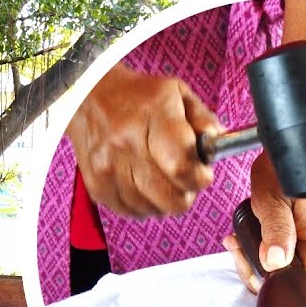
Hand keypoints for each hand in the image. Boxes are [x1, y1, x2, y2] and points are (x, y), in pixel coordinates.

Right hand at [66, 64, 223, 218]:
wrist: (87, 99)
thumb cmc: (138, 97)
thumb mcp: (177, 94)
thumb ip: (204, 119)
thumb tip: (218, 146)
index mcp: (152, 116)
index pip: (181, 165)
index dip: (199, 177)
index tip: (202, 173)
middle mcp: (126, 144)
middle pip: (170, 197)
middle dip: (185, 193)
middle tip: (183, 178)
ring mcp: (108, 169)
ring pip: (153, 209)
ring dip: (163, 199)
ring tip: (160, 177)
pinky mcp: (97, 186)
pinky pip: (132, 213)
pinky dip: (143, 204)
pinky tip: (143, 184)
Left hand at [222, 153, 305, 293]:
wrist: (285, 158)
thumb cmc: (281, 175)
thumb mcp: (273, 203)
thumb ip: (276, 232)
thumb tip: (276, 263)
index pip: (300, 286)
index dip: (271, 282)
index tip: (247, 261)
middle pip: (287, 282)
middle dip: (255, 269)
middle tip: (235, 247)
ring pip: (279, 272)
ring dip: (252, 260)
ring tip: (234, 240)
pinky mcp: (301, 243)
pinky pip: (278, 259)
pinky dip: (257, 252)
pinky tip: (241, 238)